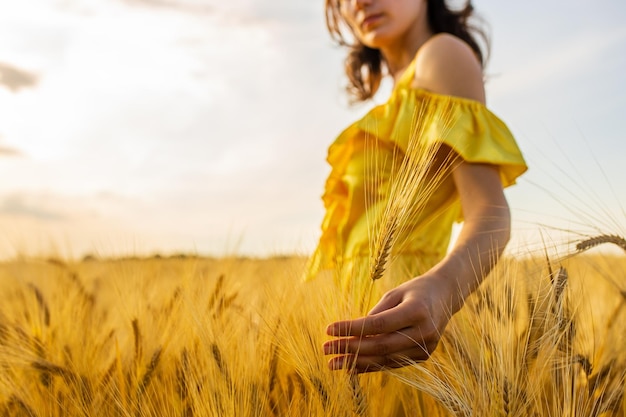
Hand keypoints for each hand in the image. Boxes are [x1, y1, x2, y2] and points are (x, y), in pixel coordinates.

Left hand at [322, 274, 453, 372]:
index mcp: (417, 311)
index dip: (352, 329)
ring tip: (333, 363)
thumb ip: (376, 314)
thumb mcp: (394, 293)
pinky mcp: (423, 356)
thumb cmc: (415, 291)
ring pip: (385, 359)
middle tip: (326, 349)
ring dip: (356, 362)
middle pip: (380, 345)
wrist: (446, 296)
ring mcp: (426, 347)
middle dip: (350, 348)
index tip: (329, 329)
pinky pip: (392, 363)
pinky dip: (370, 366)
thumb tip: (353, 335)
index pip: (378, 324)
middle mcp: (424, 332)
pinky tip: (351, 367)